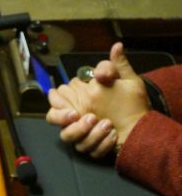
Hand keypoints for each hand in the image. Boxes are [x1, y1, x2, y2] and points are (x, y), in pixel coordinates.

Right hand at [45, 42, 148, 156]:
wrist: (142, 125)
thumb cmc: (131, 103)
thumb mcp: (126, 81)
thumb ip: (116, 66)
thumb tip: (116, 46)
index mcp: (78, 100)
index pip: (55, 98)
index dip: (58, 100)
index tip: (71, 101)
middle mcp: (75, 117)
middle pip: (52, 118)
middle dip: (61, 118)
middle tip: (78, 115)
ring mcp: (81, 134)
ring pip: (67, 137)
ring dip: (83, 132)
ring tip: (104, 124)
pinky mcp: (90, 148)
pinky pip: (87, 149)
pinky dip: (100, 143)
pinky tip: (113, 134)